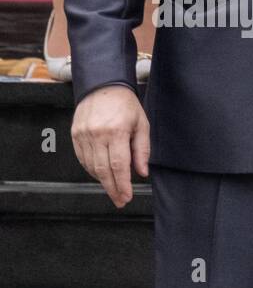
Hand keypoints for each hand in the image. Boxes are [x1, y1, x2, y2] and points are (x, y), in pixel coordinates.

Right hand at [71, 85, 149, 207]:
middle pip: (103, 170)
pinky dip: (92, 170)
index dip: (122, 184)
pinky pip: (82, 158)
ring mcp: (83, 135)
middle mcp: (97, 134)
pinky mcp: (75, 134)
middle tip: (120, 200)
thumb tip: (141, 172)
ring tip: (113, 190)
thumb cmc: (126, 105)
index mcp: (116, 132)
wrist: (103, 87)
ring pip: (91, 166)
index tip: (126, 197)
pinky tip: (101, 175)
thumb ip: (142, 150)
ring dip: (102, 181)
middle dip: (112, 188)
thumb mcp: (142, 125)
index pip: (119, 166)